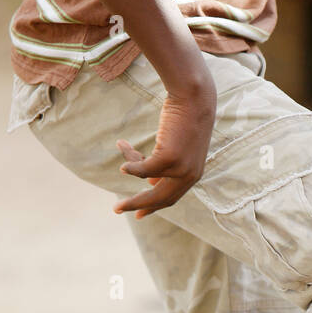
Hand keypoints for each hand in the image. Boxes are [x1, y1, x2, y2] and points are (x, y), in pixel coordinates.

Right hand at [114, 76, 216, 219]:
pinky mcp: (170, 159)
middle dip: (136, 204)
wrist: (194, 97)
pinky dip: (131, 163)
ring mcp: (180, 169)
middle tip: (117, 209)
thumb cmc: (186, 117)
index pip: (170, 198)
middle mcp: (189, 176)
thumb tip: (151, 182)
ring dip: (130, 168)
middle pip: (159, 199)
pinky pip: (143, 169)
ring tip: (122, 147)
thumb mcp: (178, 146)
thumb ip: (168, 164)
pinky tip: (123, 146)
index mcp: (193, 174)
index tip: (139, 215)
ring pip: (147, 181)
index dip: (153, 207)